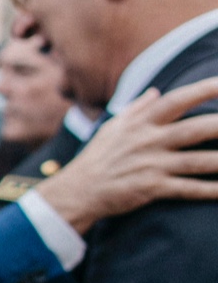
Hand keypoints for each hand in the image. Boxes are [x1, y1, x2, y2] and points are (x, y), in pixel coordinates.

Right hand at [33, 78, 217, 231]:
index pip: (177, 101)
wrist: (77, 192)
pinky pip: (188, 188)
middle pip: (196, 129)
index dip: (203, 90)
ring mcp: (152, 165)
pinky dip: (210, 190)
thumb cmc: (97, 157)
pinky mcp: (151, 188)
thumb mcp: (113, 127)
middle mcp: (149, 141)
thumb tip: (156, 91)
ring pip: (198, 161)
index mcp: (141, 123)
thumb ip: (137, 108)